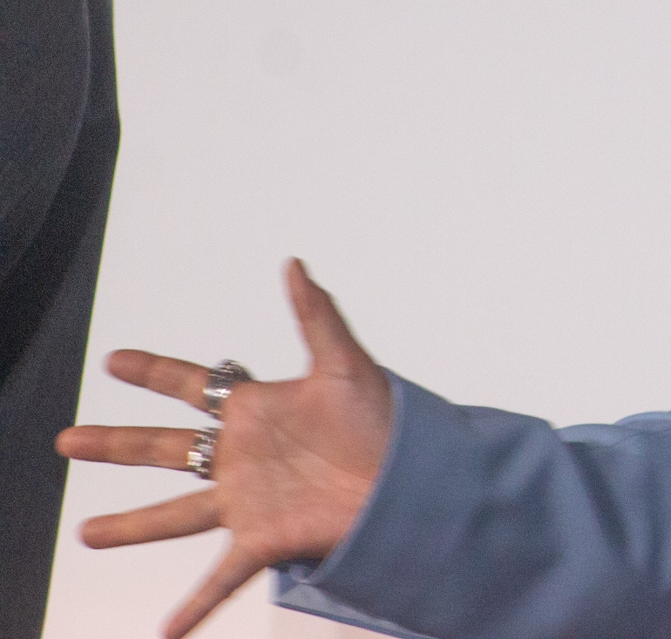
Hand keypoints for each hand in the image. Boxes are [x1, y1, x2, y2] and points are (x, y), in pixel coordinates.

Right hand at [56, 259, 392, 638]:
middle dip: (115, 443)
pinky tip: (164, 633)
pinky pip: (220, 578)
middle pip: (164, 448)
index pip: (192, 386)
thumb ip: (316, 314)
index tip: (114, 359)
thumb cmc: (384, 419)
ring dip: (131, 526)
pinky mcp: (265, 540)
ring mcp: (247, 500)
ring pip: (174, 515)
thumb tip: (294, 263)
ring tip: (86, 534)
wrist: (410, 477)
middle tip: (65, 439)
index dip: (154, 372)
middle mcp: (241, 456)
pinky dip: (193, 608)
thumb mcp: (345, 364)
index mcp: (256, 410)